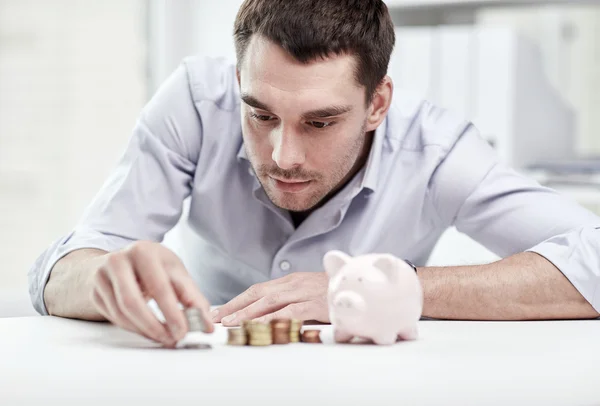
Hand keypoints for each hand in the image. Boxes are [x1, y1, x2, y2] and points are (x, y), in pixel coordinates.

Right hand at [90, 241, 213, 346]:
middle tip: (172, 339)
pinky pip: (114, 318)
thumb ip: (192, 297)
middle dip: (155, 326)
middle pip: (133, 302)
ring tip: (164, 337)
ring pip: (121, 313)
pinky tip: (148, 330)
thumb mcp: (175, 273)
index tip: (184, 331)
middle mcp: (118, 260)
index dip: (172, 312)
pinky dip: (134, 328)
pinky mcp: (95, 292)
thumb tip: (206, 325)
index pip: (159, 286)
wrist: (122, 261)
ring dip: (145, 331)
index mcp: (143, 251)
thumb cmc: (154, 267)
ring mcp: (102, 277)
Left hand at [211, 272, 329, 325]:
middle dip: (235, 306)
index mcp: (292, 280)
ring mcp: (304, 292)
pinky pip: (290, 311)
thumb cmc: (340, 292)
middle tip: (217, 317)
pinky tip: (260, 326)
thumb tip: (276, 315)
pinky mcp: (315, 304)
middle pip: (258, 293)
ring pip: (269, 301)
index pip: (259, 289)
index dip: (239, 300)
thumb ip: (295, 300)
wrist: (366, 285)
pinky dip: (273, 318)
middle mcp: (294, 283)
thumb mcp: (313, 293)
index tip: (222, 310)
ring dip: (247, 313)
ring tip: (231, 323)